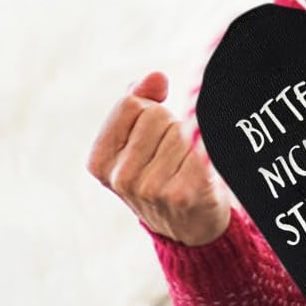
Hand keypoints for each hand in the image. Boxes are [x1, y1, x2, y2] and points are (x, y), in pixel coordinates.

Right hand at [86, 70, 231, 245]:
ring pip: (180, 130)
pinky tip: (200, 176)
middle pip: (156, 115)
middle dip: (170, 127)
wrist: (190, 229)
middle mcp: (120, 178)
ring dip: (190, 143)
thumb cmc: (162, 173)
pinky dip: (206, 155)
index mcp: (99, 161)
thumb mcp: (136, 139)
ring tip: (185, 168)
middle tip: (172, 157)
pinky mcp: (181, 194)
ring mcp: (149, 188)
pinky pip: (200, 148)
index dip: (150, 111)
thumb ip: (139, 100)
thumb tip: (156, 76)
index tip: (153, 137)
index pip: (131, 103)